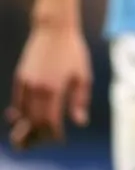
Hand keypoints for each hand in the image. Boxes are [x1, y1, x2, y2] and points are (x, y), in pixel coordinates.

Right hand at [7, 21, 91, 149]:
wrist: (54, 28)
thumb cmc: (73, 51)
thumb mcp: (83, 74)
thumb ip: (80, 100)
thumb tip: (80, 122)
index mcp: (54, 89)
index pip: (49, 122)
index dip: (53, 135)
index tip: (59, 139)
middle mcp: (37, 89)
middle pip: (33, 123)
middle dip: (38, 136)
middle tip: (46, 141)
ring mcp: (26, 84)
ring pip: (22, 116)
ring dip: (26, 129)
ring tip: (31, 138)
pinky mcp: (20, 78)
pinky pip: (16, 103)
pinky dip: (18, 115)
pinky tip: (22, 120)